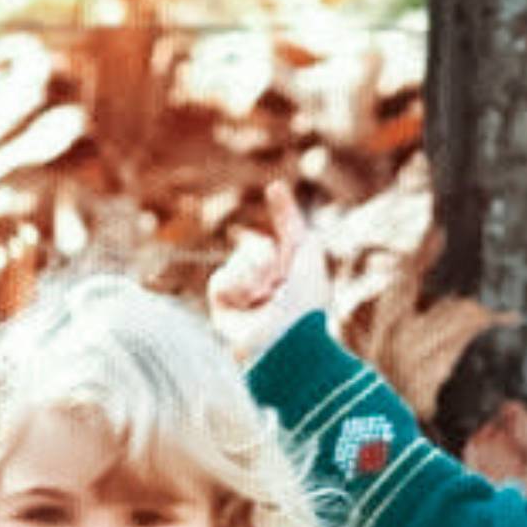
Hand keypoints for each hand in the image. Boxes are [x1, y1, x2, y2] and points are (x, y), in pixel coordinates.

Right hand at [208, 180, 331, 364]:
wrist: (286, 340)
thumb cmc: (304, 301)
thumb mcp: (305, 251)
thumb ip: (290, 219)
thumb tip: (275, 186)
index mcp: (295, 276)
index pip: (285, 236)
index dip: (282, 213)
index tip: (274, 188)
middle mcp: (270, 287)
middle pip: (256, 246)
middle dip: (266, 256)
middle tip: (278, 282)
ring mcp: (246, 298)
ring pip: (238, 261)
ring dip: (253, 272)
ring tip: (264, 295)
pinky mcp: (224, 309)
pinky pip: (220, 279)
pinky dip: (235, 285)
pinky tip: (248, 301)